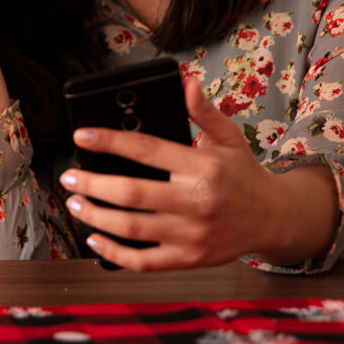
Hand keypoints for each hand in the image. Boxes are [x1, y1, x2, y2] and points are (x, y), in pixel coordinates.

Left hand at [59, 75, 284, 270]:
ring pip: (132, 228)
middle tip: (69, 177)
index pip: (147, 149)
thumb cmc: (244, 174)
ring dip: (95, 216)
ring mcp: (193, 235)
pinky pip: (144, 262)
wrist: (274, 219)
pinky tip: (94, 238)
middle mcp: (197, 201)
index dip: (109, 141)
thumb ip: (202, 112)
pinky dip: (114, 252)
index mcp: (203, 166)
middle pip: (132, 193)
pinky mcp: (189, 260)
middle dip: (92, 184)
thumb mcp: (228, 136)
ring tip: (75, 203)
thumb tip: (184, 82)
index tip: (81, 136)